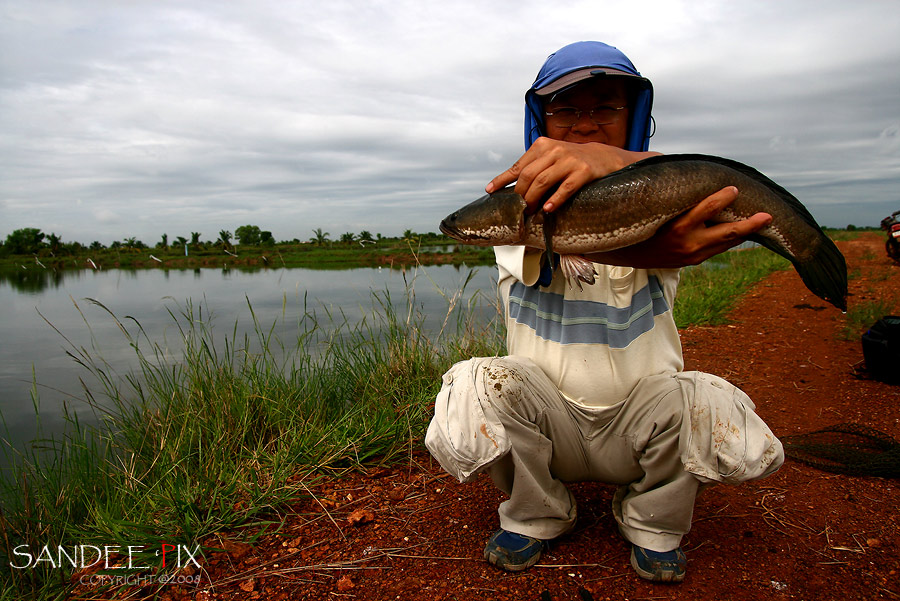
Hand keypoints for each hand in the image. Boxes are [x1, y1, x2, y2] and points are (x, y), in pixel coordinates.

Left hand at [486, 137, 657, 212]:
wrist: (605, 157)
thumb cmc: (572, 162)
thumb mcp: (552, 159)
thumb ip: (534, 168)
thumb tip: (511, 189)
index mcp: (542, 146)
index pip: (518, 166)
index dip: (502, 180)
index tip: (489, 191)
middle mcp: (554, 150)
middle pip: (528, 176)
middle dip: (520, 196)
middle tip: (519, 210)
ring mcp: (569, 160)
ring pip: (542, 182)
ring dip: (533, 200)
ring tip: (530, 212)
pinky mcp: (584, 171)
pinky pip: (565, 188)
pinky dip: (554, 200)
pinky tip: (547, 210)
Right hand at [587, 186, 773, 267]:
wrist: (628, 254)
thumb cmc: (643, 222)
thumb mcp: (655, 207)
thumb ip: (675, 193)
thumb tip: (685, 165)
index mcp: (677, 226)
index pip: (706, 210)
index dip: (722, 198)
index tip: (733, 188)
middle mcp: (688, 243)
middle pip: (726, 233)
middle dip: (749, 225)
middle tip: (766, 216)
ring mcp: (692, 255)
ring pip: (726, 243)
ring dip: (745, 232)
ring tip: (763, 221)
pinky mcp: (694, 261)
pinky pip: (718, 249)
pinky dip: (732, 239)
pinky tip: (743, 230)